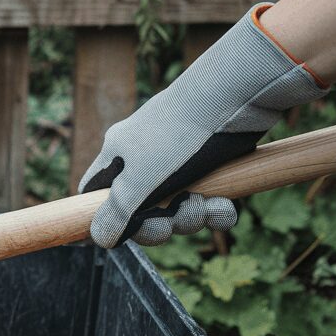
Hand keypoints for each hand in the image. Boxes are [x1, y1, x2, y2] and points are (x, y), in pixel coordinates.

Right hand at [78, 3, 327, 247]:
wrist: (238, 95)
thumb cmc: (179, 136)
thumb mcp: (139, 180)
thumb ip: (117, 213)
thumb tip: (99, 239)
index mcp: (119, 155)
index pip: (97, 195)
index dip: (103, 219)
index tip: (117, 238)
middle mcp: (145, 155)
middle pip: (143, 209)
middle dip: (160, 224)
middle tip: (173, 223)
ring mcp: (179, 157)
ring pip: (179, 205)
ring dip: (193, 217)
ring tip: (207, 206)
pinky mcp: (213, 160)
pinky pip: (208, 197)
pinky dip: (216, 209)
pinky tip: (226, 207)